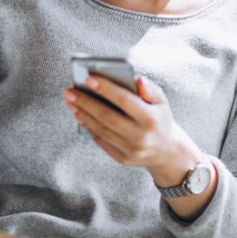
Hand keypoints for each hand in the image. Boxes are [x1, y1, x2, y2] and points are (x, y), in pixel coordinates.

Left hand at [62, 76, 202, 187]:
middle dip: (85, 102)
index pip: (124, 100)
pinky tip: (80, 115)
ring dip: (83, 114)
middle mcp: (141, 136)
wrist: (167, 151)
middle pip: (107, 116)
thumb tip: (136, 78)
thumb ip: (150, 88)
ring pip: (101, 129)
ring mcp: (131, 150)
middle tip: (69, 91)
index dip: (105, 89)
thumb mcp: (162, 101)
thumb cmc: (160, 118)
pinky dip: (89, 127)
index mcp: (151, 118)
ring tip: (71, 102)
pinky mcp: (123, 159)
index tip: (88, 78)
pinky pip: (102, 141)